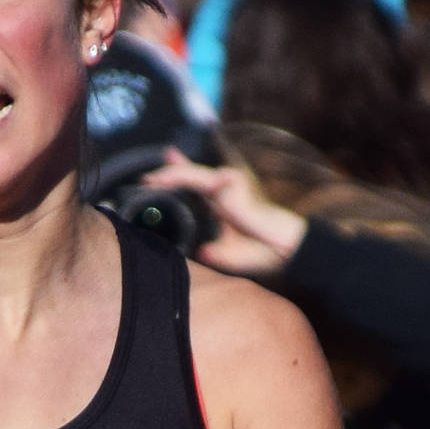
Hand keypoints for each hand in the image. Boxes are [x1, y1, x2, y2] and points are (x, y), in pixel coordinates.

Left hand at [143, 150, 306, 275]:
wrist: (284, 249)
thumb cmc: (261, 252)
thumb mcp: (228, 256)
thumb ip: (213, 254)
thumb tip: (199, 254)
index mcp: (220, 205)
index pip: (195, 187)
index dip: (176, 177)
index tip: (153, 178)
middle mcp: (223, 192)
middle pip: (189, 175)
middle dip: (168, 172)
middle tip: (145, 178)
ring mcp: (228, 186)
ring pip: (191, 175)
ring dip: (171, 175)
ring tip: (151, 180)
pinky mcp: (234, 184)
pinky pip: (205, 179)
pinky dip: (190, 180)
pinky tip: (173, 184)